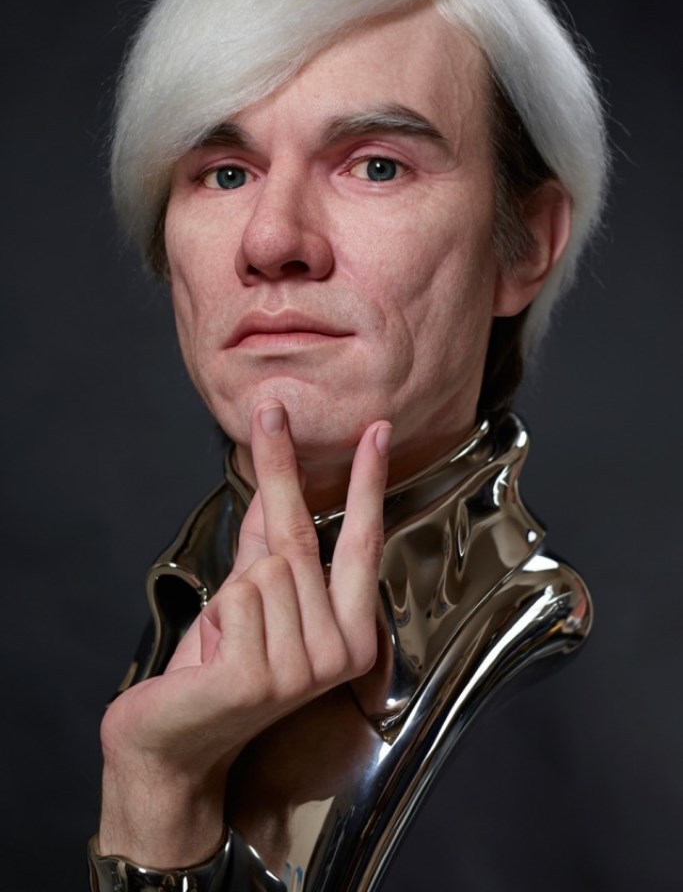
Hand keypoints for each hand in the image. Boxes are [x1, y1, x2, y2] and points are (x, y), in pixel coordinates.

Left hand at [97, 401, 390, 867]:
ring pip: (264, 568)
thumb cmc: (218, 667)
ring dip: (230, 592)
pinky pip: (236, 593)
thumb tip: (278, 481)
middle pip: (302, 538)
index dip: (368, 482)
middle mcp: (340, 653)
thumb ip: (271, 543)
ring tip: (224, 637)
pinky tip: (214, 654)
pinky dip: (215, 611)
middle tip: (269, 410)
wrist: (173, 740)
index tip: (377, 429)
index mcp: (352, 634)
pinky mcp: (259, 677)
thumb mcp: (253, 595)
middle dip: (279, 466)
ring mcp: (304, 670)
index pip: (363, 542)